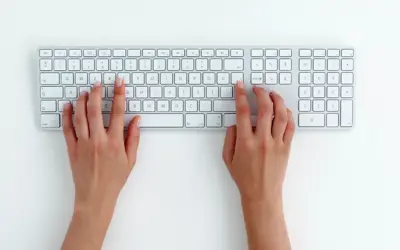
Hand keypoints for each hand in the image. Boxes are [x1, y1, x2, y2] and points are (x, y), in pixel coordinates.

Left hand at [61, 78, 139, 249]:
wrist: (95, 196)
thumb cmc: (115, 180)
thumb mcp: (131, 160)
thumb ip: (134, 138)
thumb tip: (137, 120)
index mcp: (115, 143)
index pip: (119, 113)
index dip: (120, 95)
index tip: (119, 83)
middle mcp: (99, 141)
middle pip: (97, 111)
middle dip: (98, 93)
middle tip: (98, 83)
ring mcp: (83, 144)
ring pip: (81, 117)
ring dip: (82, 101)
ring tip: (84, 91)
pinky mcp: (72, 149)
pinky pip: (67, 129)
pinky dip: (67, 116)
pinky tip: (68, 106)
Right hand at [223, 81, 294, 201]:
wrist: (262, 194)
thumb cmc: (244, 178)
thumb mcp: (228, 158)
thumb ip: (229, 138)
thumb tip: (236, 123)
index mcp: (245, 142)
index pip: (243, 112)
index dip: (241, 95)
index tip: (240, 86)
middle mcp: (262, 141)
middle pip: (265, 108)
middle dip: (261, 93)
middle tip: (258, 88)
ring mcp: (276, 144)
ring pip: (281, 115)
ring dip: (277, 100)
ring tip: (272, 94)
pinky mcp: (286, 148)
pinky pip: (290, 127)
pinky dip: (289, 115)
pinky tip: (284, 110)